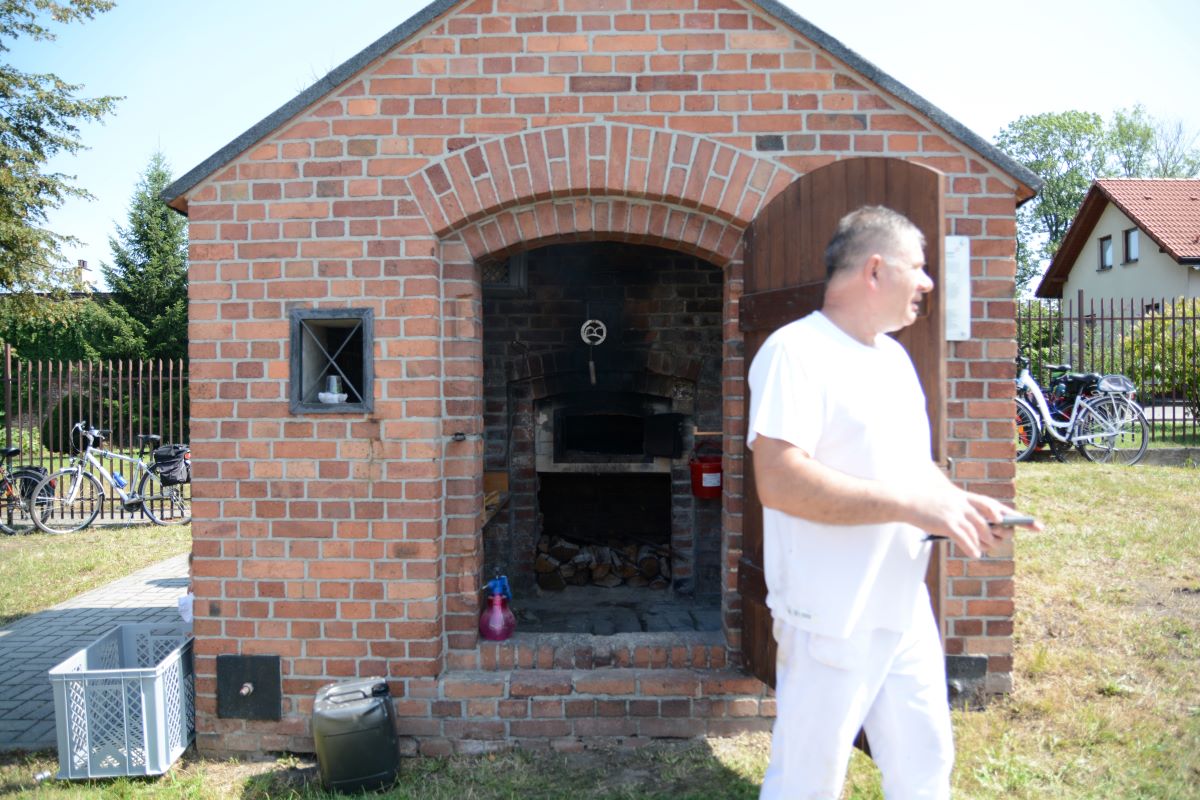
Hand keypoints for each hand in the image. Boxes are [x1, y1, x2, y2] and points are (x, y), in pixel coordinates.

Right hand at [908, 486, 1025, 557]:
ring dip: (984, 543)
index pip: (997, 507)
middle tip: (995, 542)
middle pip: (991, 522)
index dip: (1017, 518)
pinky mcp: (947, 523)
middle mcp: (965, 503)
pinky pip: (966, 539)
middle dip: (996, 535)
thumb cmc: (927, 504)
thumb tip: (985, 534)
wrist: (906, 500)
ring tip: (984, 549)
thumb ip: (966, 514)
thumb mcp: (949, 503)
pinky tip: (975, 554)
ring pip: (980, 532)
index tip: (1037, 526)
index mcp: (966, 497)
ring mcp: (956, 512)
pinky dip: (972, 548)